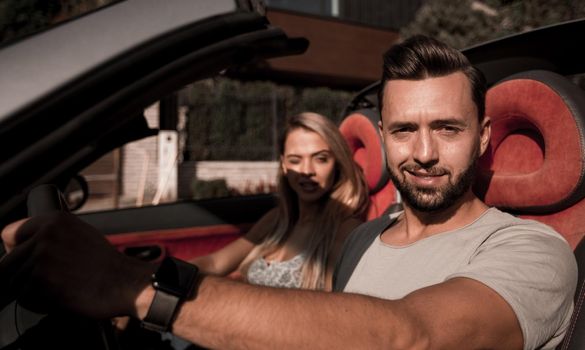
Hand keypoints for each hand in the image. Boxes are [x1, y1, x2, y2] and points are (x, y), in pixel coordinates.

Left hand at [0, 212, 153, 318]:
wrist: (125, 283)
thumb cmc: (106, 263)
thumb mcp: (80, 233)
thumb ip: (51, 233)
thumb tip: (23, 244)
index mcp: (54, 220)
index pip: (9, 234)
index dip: (17, 249)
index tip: (27, 258)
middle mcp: (46, 235)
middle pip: (7, 262)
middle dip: (22, 274)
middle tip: (46, 280)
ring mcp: (43, 258)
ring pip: (14, 283)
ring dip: (31, 291)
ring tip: (57, 289)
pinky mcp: (42, 282)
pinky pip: (24, 299)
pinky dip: (38, 304)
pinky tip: (58, 298)